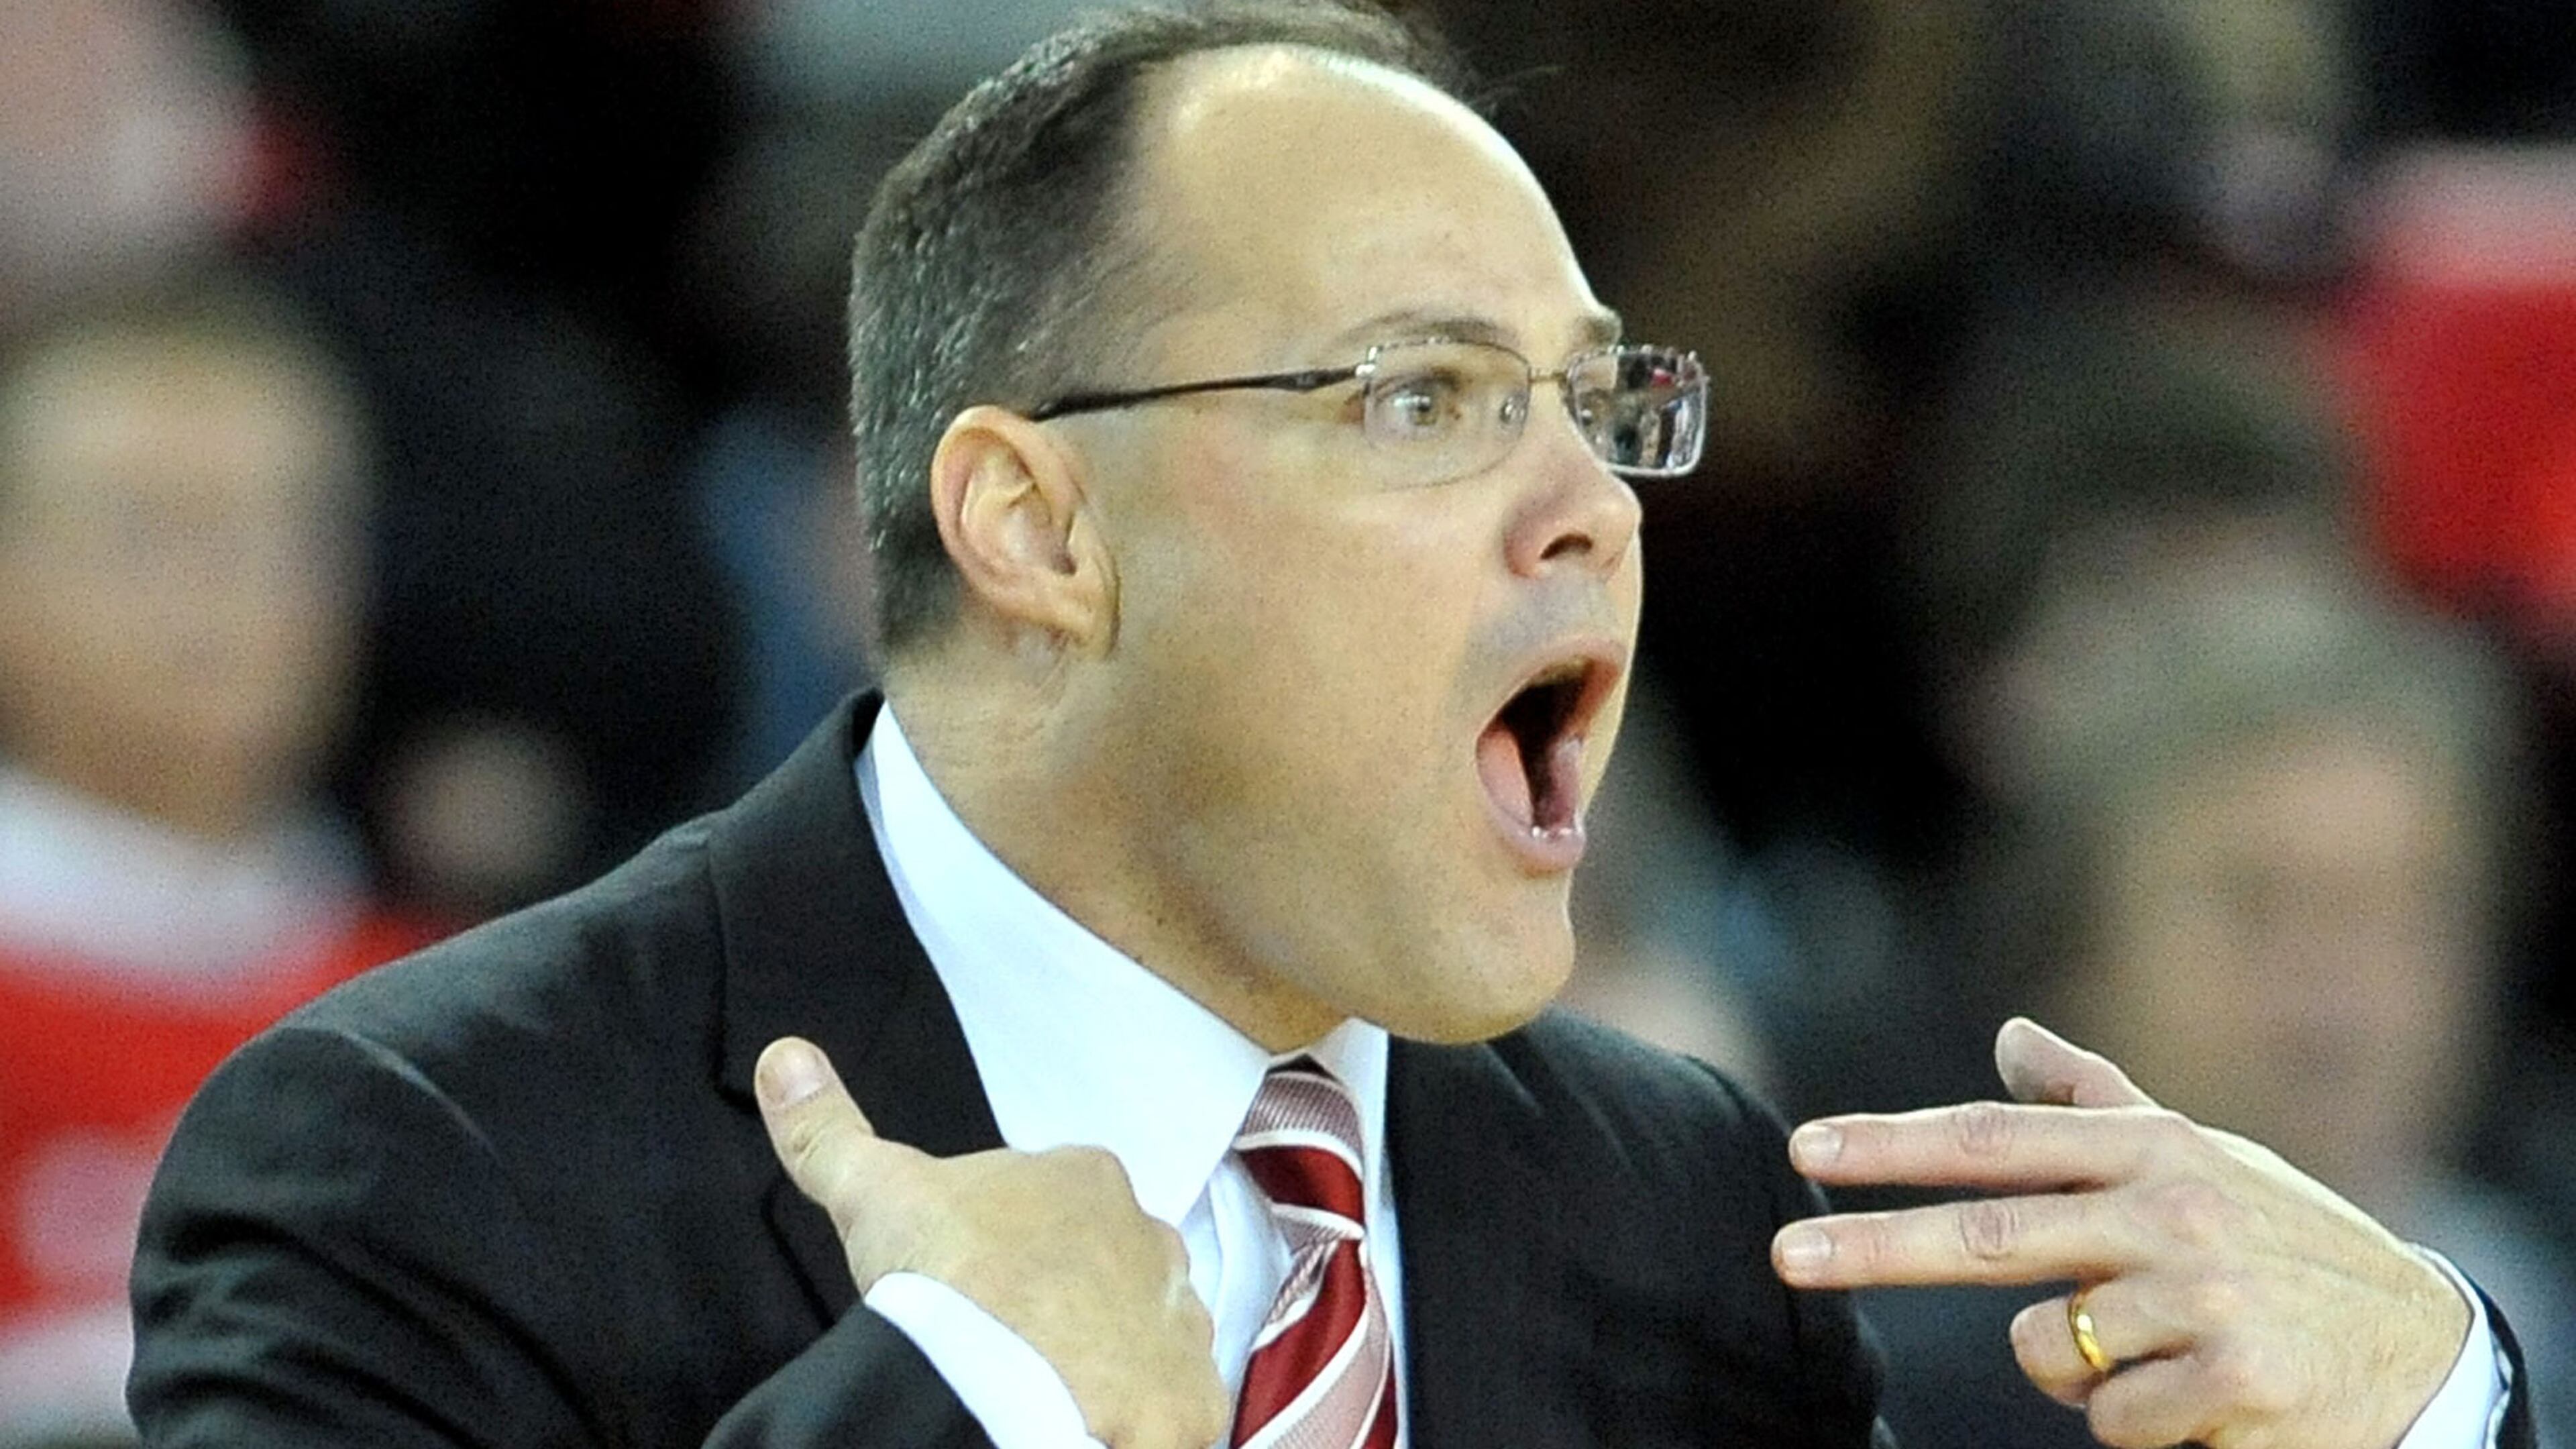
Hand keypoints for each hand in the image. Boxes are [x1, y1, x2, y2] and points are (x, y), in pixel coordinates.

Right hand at [755, 1036, 1226, 1448]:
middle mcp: (1150, 1238)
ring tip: (1041, 1386)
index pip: (1052, 1199)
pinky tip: (1084, 1419)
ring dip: (1103, 1350)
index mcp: (1085, 1177)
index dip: (1005, 1242)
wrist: (1010, 1391)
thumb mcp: (874, 1195)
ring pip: (1144, 1327)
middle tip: (1003, 1338)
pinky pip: (1170, 1396)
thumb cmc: (952, 1279)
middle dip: (1062, 1294)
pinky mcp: (1192, 1393)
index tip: (971, 1281)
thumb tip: (784, 1057)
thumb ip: (829, 1132)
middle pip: (1104, 1263)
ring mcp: (1180, 1316)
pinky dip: (1135, 1410)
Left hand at [1769, 1018, 2472, 1448]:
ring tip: (2159, 1350)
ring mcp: (2202, 1295)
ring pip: (2047, 1350)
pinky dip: (2135, 1420)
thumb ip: (2094, 1101)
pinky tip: (2201, 1397)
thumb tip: (2009, 1034)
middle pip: (1988, 1233)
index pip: (1995, 1141)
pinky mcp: (2231, 1381)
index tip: (1804, 1147)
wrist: (2420, 1347)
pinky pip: (2109, 1419)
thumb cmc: (2282, 1240)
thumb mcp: (2195, 1156)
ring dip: (2076, 1367)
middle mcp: (2171, 1209)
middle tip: (1785, 1254)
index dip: (1892, 1145)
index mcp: (2154, 1147)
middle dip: (1874, 1246)